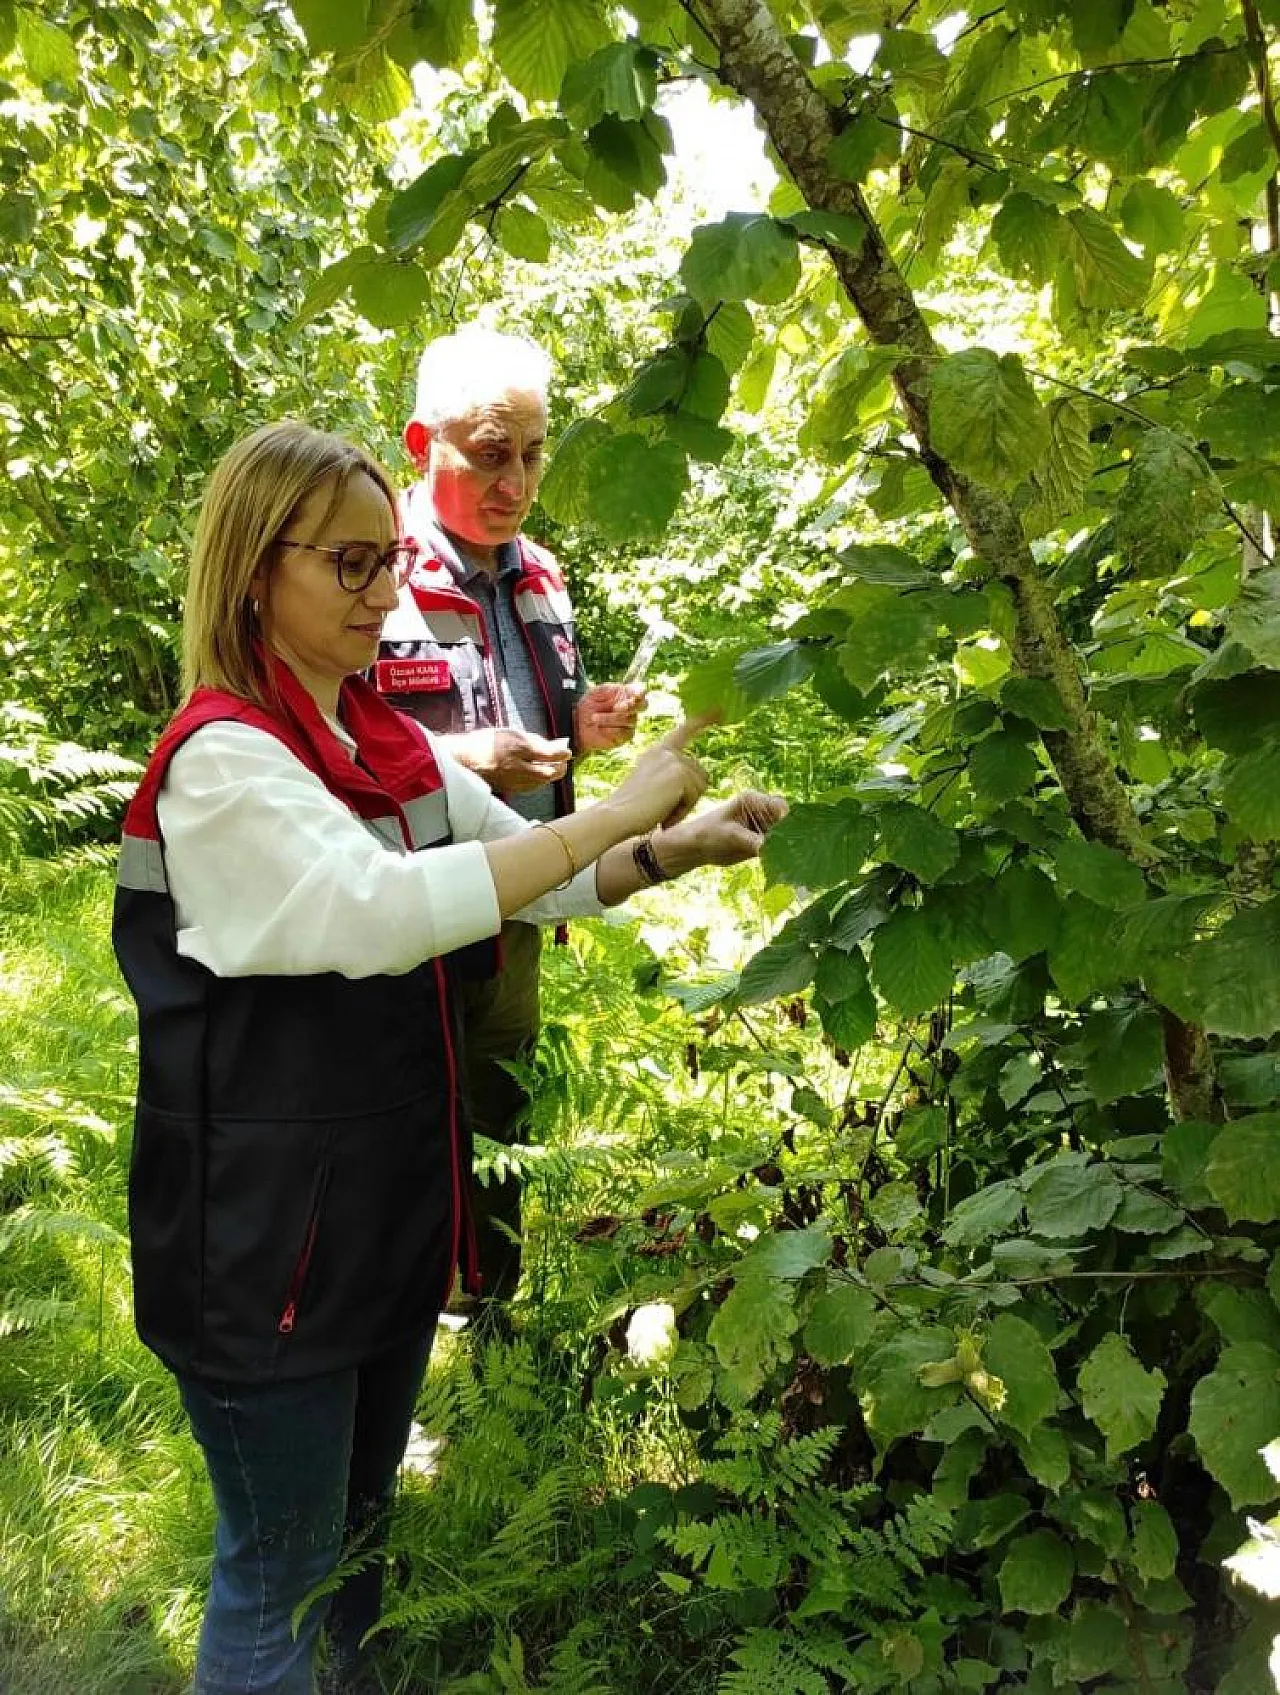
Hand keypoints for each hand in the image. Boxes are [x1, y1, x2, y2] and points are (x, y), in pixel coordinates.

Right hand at [448, 727, 571, 793]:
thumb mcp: (514, 736)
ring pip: (541, 782)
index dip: (561, 753)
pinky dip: (539, 780)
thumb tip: (560, 748)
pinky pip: (531, 786)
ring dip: (550, 773)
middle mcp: (519, 771)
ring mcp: (514, 782)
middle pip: (548, 774)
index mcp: (519, 752)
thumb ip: (537, 743)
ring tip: (552, 764)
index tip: (566, 750)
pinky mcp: (510, 789)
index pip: (550, 756)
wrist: (462, 760)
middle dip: (559, 767)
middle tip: (562, 758)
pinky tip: (538, 773)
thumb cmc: (487, 743)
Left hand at [575, 683, 645, 752]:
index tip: (635, 695)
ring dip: (609, 719)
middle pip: (641, 706)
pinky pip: (622, 732)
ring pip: (628, 719)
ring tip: (594, 718)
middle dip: (629, 706)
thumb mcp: (596, 693)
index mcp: (626, 694)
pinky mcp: (625, 736)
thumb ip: (609, 689)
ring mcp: (630, 722)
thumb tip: (623, 689)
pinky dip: (609, 729)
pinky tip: (599, 728)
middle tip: (616, 708)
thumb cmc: (589, 705)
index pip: (641, 692)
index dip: (640, 693)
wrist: (578, 724)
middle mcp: (632, 708)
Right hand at [607, 717, 710, 834]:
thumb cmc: (632, 808)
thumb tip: (702, 778)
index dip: (703, 720)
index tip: (719, 711)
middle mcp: (667, 751)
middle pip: (701, 775)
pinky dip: (681, 811)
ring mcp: (674, 760)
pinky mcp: (679, 773)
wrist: (616, 815)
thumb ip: (673, 775)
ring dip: (685, 806)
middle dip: (689, 797)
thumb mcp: (653, 783)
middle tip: (665, 810)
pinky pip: (694, 797)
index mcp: (659, 750)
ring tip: (662, 812)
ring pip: (700, 788)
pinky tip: (663, 816)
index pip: (685, 730)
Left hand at [656, 790, 787, 871]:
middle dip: (791, 835)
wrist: (695, 848)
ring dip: (788, 846)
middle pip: (787, 821)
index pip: (780, 807)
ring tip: (789, 859)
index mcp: (753, 800)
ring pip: (785, 835)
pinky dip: (781, 855)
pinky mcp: (763, 840)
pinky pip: (778, 847)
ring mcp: (763, 826)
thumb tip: (776, 849)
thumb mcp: (732, 837)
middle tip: (792, 852)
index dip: (789, 821)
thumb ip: (756, 842)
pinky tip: (783, 863)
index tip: (791, 838)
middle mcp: (761, 810)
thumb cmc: (708, 835)